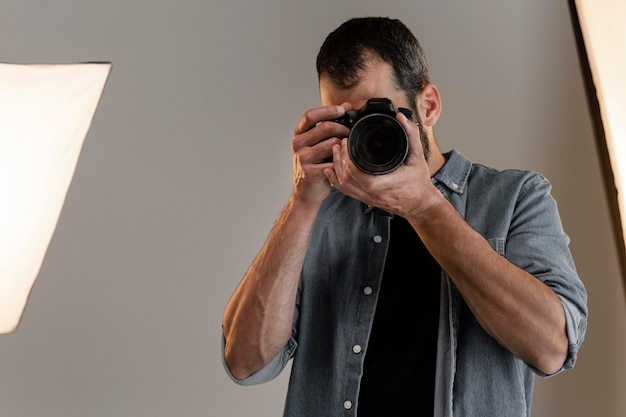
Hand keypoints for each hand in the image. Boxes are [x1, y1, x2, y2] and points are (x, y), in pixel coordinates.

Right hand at [291, 104, 350, 203]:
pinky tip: (343, 163)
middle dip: (342, 128)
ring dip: (343, 146)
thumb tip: (346, 106)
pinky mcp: (310, 172)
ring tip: (347, 149)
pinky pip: (333, 162)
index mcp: (299, 134)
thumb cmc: (314, 163)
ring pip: (331, 144)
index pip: (310, 115)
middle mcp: (298, 144)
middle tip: (350, 133)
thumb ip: (328, 124)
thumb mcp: (317, 142)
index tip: (342, 110)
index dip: (327, 110)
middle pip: (325, 127)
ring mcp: (303, 158)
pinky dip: (341, 162)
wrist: (306, 190)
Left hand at [323, 112, 437, 217]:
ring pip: (344, 186)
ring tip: (334, 153)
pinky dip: (336, 181)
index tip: (346, 141)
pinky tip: (331, 172)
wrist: (420, 204)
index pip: (356, 171)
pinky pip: (347, 192)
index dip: (346, 156)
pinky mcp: (367, 200)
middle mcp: (373, 193)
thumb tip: (401, 117)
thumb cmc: (419, 182)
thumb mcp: (418, 156)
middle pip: (346, 178)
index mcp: (383, 183)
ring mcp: (368, 198)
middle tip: (338, 144)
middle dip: (339, 159)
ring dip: (336, 169)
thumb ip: (411, 135)